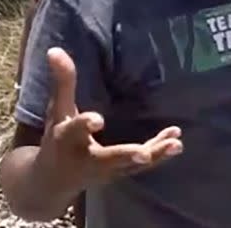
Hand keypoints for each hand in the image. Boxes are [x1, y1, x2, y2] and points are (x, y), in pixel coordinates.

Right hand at [35, 48, 182, 192]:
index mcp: (67, 139)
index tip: (98, 120)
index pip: (75, 130)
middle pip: (108, 158)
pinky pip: (141, 164)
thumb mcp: (57, 110)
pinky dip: (159, 154)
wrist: (54, 180)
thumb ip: (62, 81)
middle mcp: (87, 159)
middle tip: (145, 154)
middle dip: (127, 155)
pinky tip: (176, 141)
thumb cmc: (57, 138)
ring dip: (155, 154)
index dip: (85, 124)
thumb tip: (55, 49)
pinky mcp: (120, 173)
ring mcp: (106, 170)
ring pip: (131, 165)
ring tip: (176, 144)